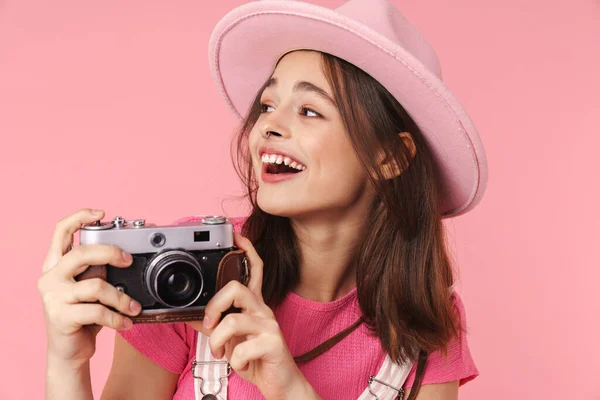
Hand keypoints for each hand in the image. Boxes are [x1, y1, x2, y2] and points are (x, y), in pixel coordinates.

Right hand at [38, 208, 141, 366]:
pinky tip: (126, 323)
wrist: (69, 351)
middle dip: (110, 252)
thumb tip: (123, 256)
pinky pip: (97, 311)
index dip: (79, 217)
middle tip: (128, 260)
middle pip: (81, 253)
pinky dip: (117, 318)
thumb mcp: (90, 288)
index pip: (60, 232)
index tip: (100, 213)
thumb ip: (98, 270)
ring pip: (96, 286)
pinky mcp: (60, 316)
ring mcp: (53, 297)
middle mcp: (50, 277)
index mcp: (55, 265)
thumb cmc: (84, 316)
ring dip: (121, 298)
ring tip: (133, 307)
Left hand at [186, 233, 317, 399]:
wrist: (280, 384)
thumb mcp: (230, 340)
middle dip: (214, 306)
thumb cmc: (256, 359)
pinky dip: (234, 361)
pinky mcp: (273, 344)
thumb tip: (190, 316)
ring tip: (220, 352)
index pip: (254, 270)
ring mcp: (270, 327)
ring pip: (233, 321)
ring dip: (217, 341)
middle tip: (208, 325)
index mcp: (254, 306)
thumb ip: (214, 326)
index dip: (247, 250)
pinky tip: (240, 363)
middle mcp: (263, 311)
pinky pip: (242, 349)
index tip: (236, 235)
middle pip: (237, 288)